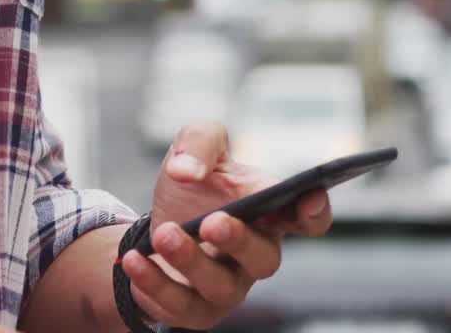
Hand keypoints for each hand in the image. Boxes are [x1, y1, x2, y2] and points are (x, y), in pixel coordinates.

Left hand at [120, 121, 332, 329]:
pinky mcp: (195, 310)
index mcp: (270, 212)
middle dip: (239, 241)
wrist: (154, 227)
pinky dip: (155, 282)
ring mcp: (229, 287)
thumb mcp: (194, 146)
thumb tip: (187, 170)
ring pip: (220, 286)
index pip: (309, 218)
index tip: (306, 197)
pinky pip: (179, 305)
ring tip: (164, 234)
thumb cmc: (192, 186)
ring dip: (191, 260)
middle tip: (212, 221)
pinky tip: (135, 259)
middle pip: (265, 259)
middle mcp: (256, 255)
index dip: (315, 210)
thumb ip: (199, 140)